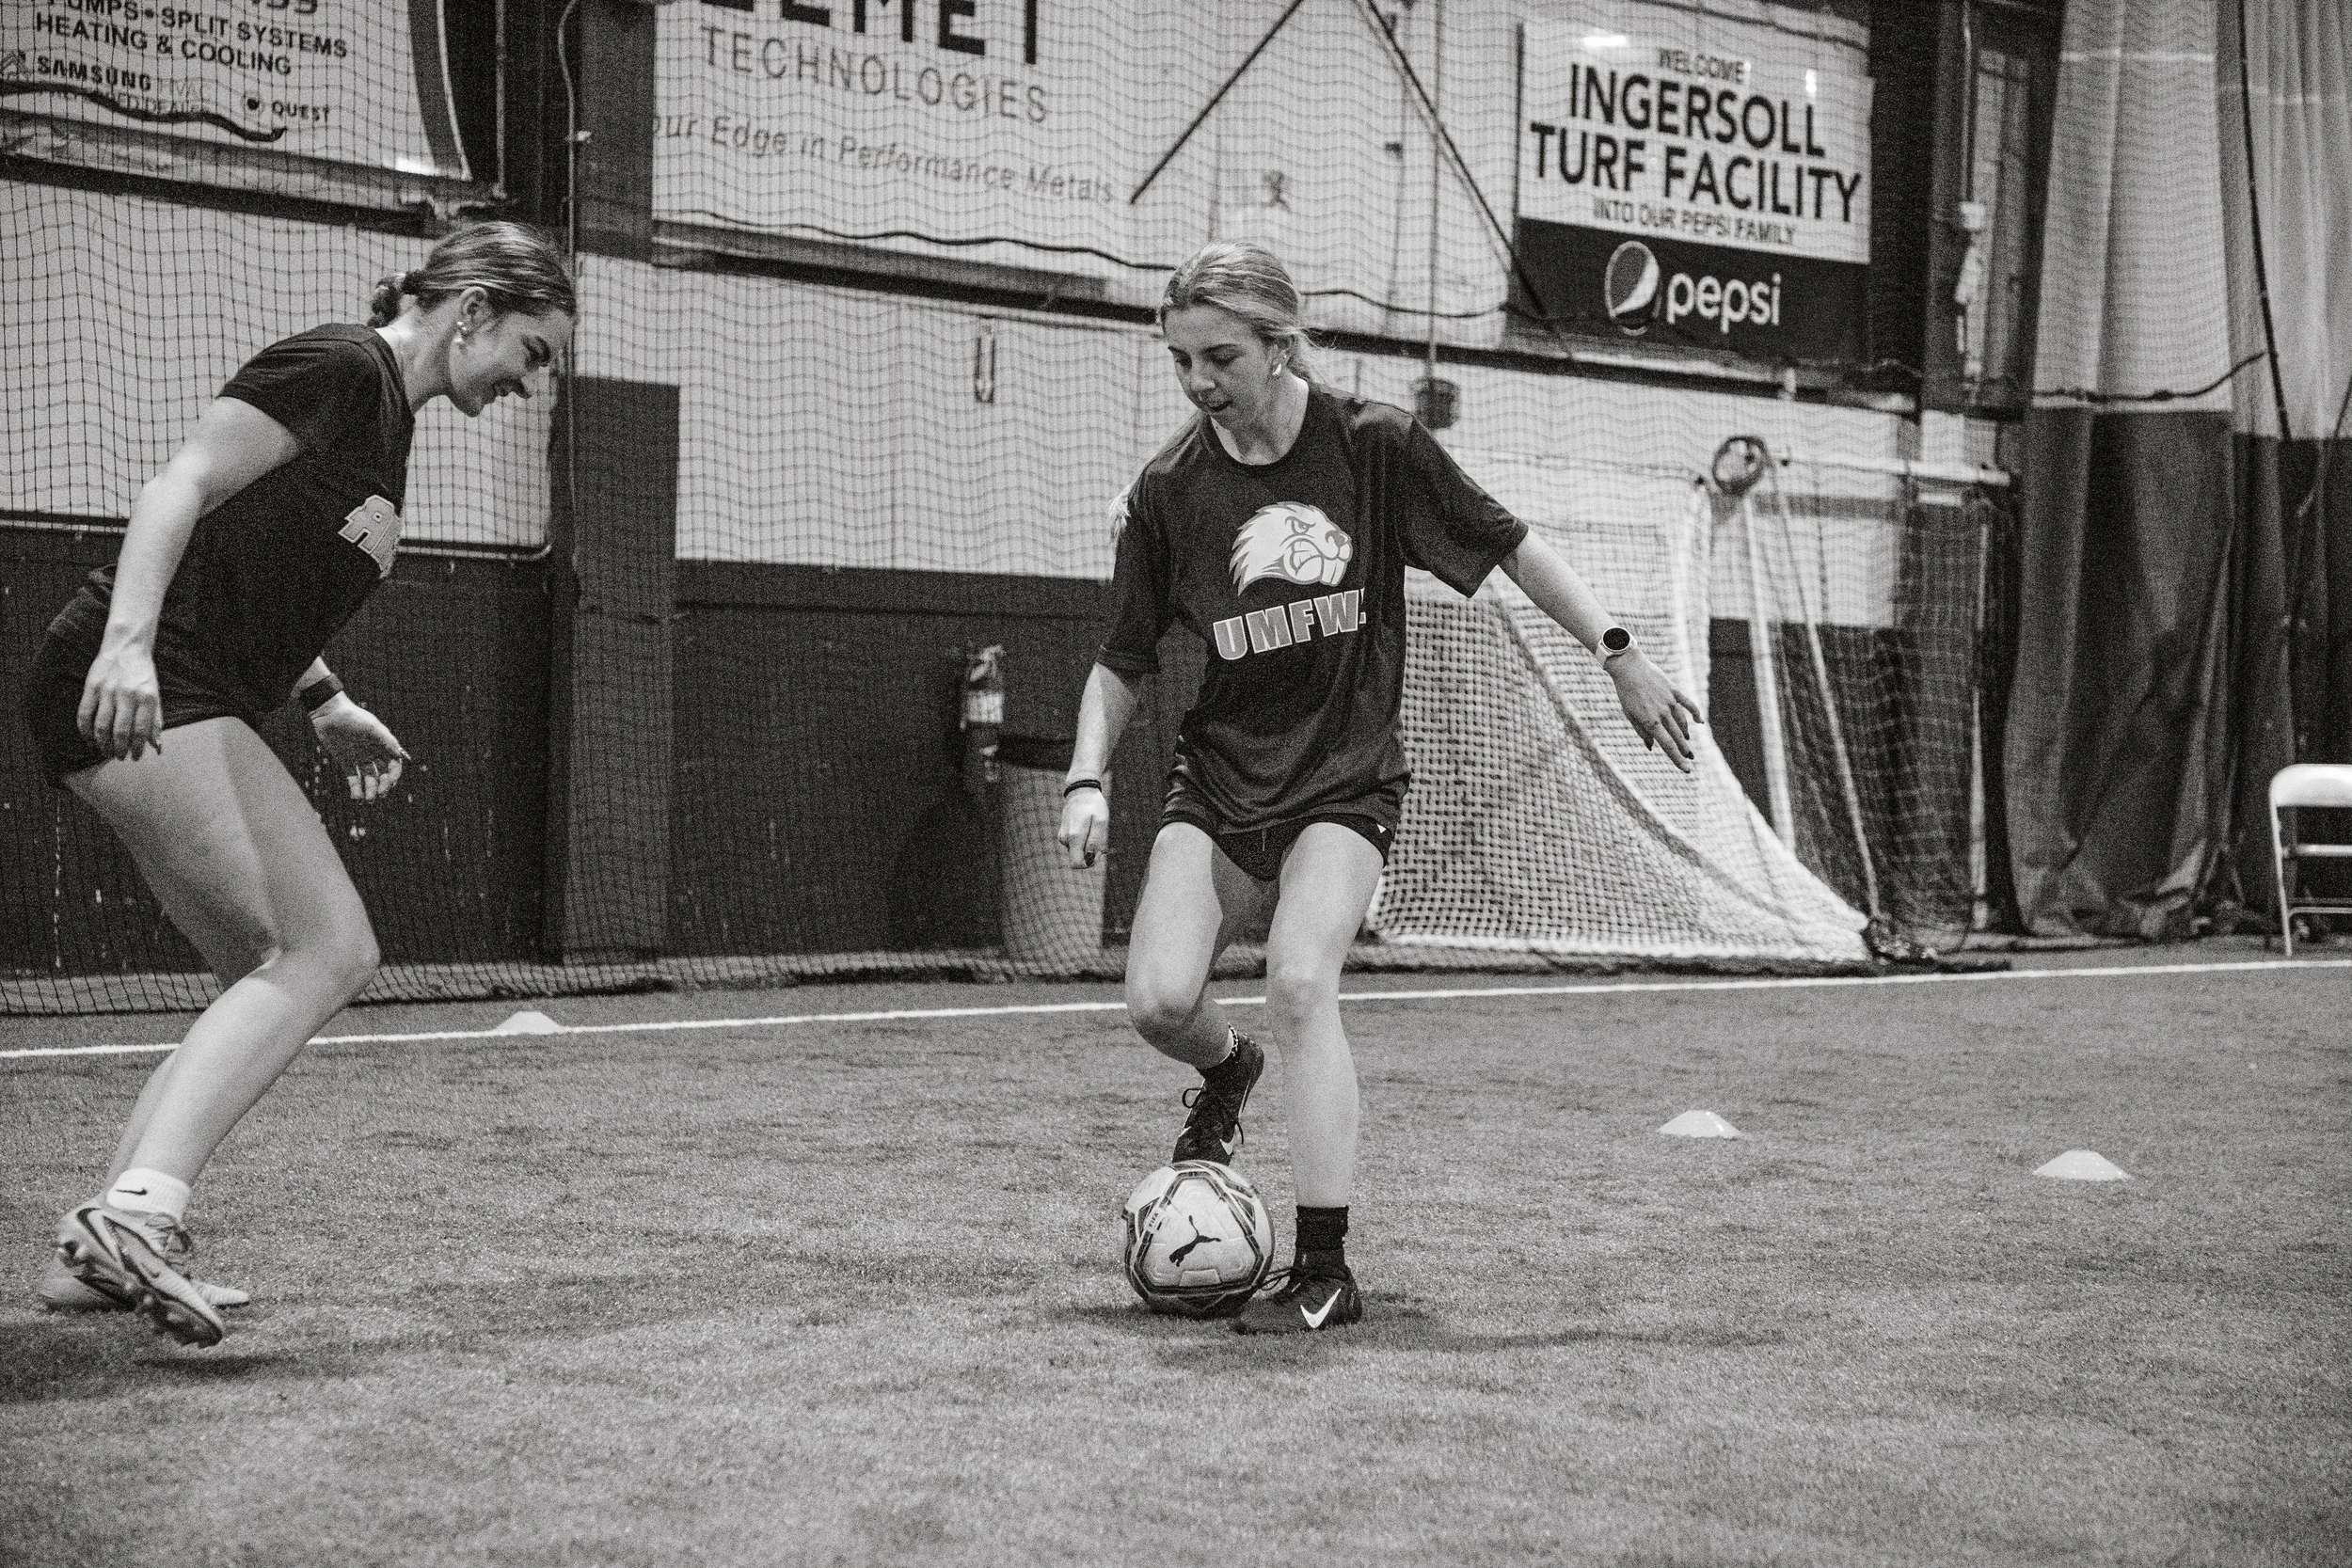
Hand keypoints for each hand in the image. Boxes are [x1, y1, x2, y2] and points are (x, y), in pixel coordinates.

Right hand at [78, 645, 163, 760]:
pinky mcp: (91, 687)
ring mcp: (107, 691)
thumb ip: (155, 721)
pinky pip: (84, 713)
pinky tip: (89, 739)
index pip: (140, 730)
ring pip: (101, 725)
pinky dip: (85, 730)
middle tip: (119, 757)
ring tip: (105, 752)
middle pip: (120, 731)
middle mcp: (127, 695)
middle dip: (119, 749)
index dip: (137, 748)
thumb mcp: (156, 695)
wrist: (127, 648)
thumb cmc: (143, 675)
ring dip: (102, 743)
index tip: (134, 757)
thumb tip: (156, 746)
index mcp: (147, 698)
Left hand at [311, 694, 409, 802]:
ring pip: (369, 779)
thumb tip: (399, 756)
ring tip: (367, 801)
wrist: (329, 713)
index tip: (390, 784)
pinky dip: (356, 789)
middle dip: (382, 786)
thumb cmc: (353, 717)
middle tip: (379, 796)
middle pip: (383, 774)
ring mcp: (360, 758)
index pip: (394, 764)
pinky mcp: (346, 762)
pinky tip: (356, 798)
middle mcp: (374, 753)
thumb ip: (386, 741)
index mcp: (383, 745)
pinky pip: (354, 778)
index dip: (394, 775)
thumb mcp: (371, 727)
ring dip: (370, 790)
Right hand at [1057, 783, 1109, 868]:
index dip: (1089, 863)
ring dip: (1088, 845)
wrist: (1080, 791)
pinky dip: (1083, 840)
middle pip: (1078, 858)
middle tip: (1099, 838)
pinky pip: (1075, 844)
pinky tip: (1088, 827)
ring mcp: (1063, 836)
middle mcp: (1065, 839)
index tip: (1099, 852)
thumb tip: (1092, 857)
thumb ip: (1096, 840)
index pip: (1077, 864)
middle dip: (1090, 854)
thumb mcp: (1101, 820)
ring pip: (1077, 851)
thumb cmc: (1093, 805)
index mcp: (1074, 837)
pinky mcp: (1064, 833)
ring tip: (1094, 829)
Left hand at [1608, 649, 1704, 772]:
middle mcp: (1662, 713)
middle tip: (1690, 758)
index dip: (1677, 759)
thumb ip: (1642, 731)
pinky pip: (1688, 704)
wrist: (1629, 667)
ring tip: (1686, 742)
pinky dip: (1695, 714)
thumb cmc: (1626, 693)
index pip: (1667, 745)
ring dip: (1685, 734)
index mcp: (1650, 721)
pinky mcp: (1674, 690)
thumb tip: (1651, 747)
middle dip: (1684, 749)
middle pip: (1677, 736)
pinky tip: (1699, 722)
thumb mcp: (1630, 714)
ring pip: (1682, 722)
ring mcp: (1670, 701)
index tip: (1686, 769)